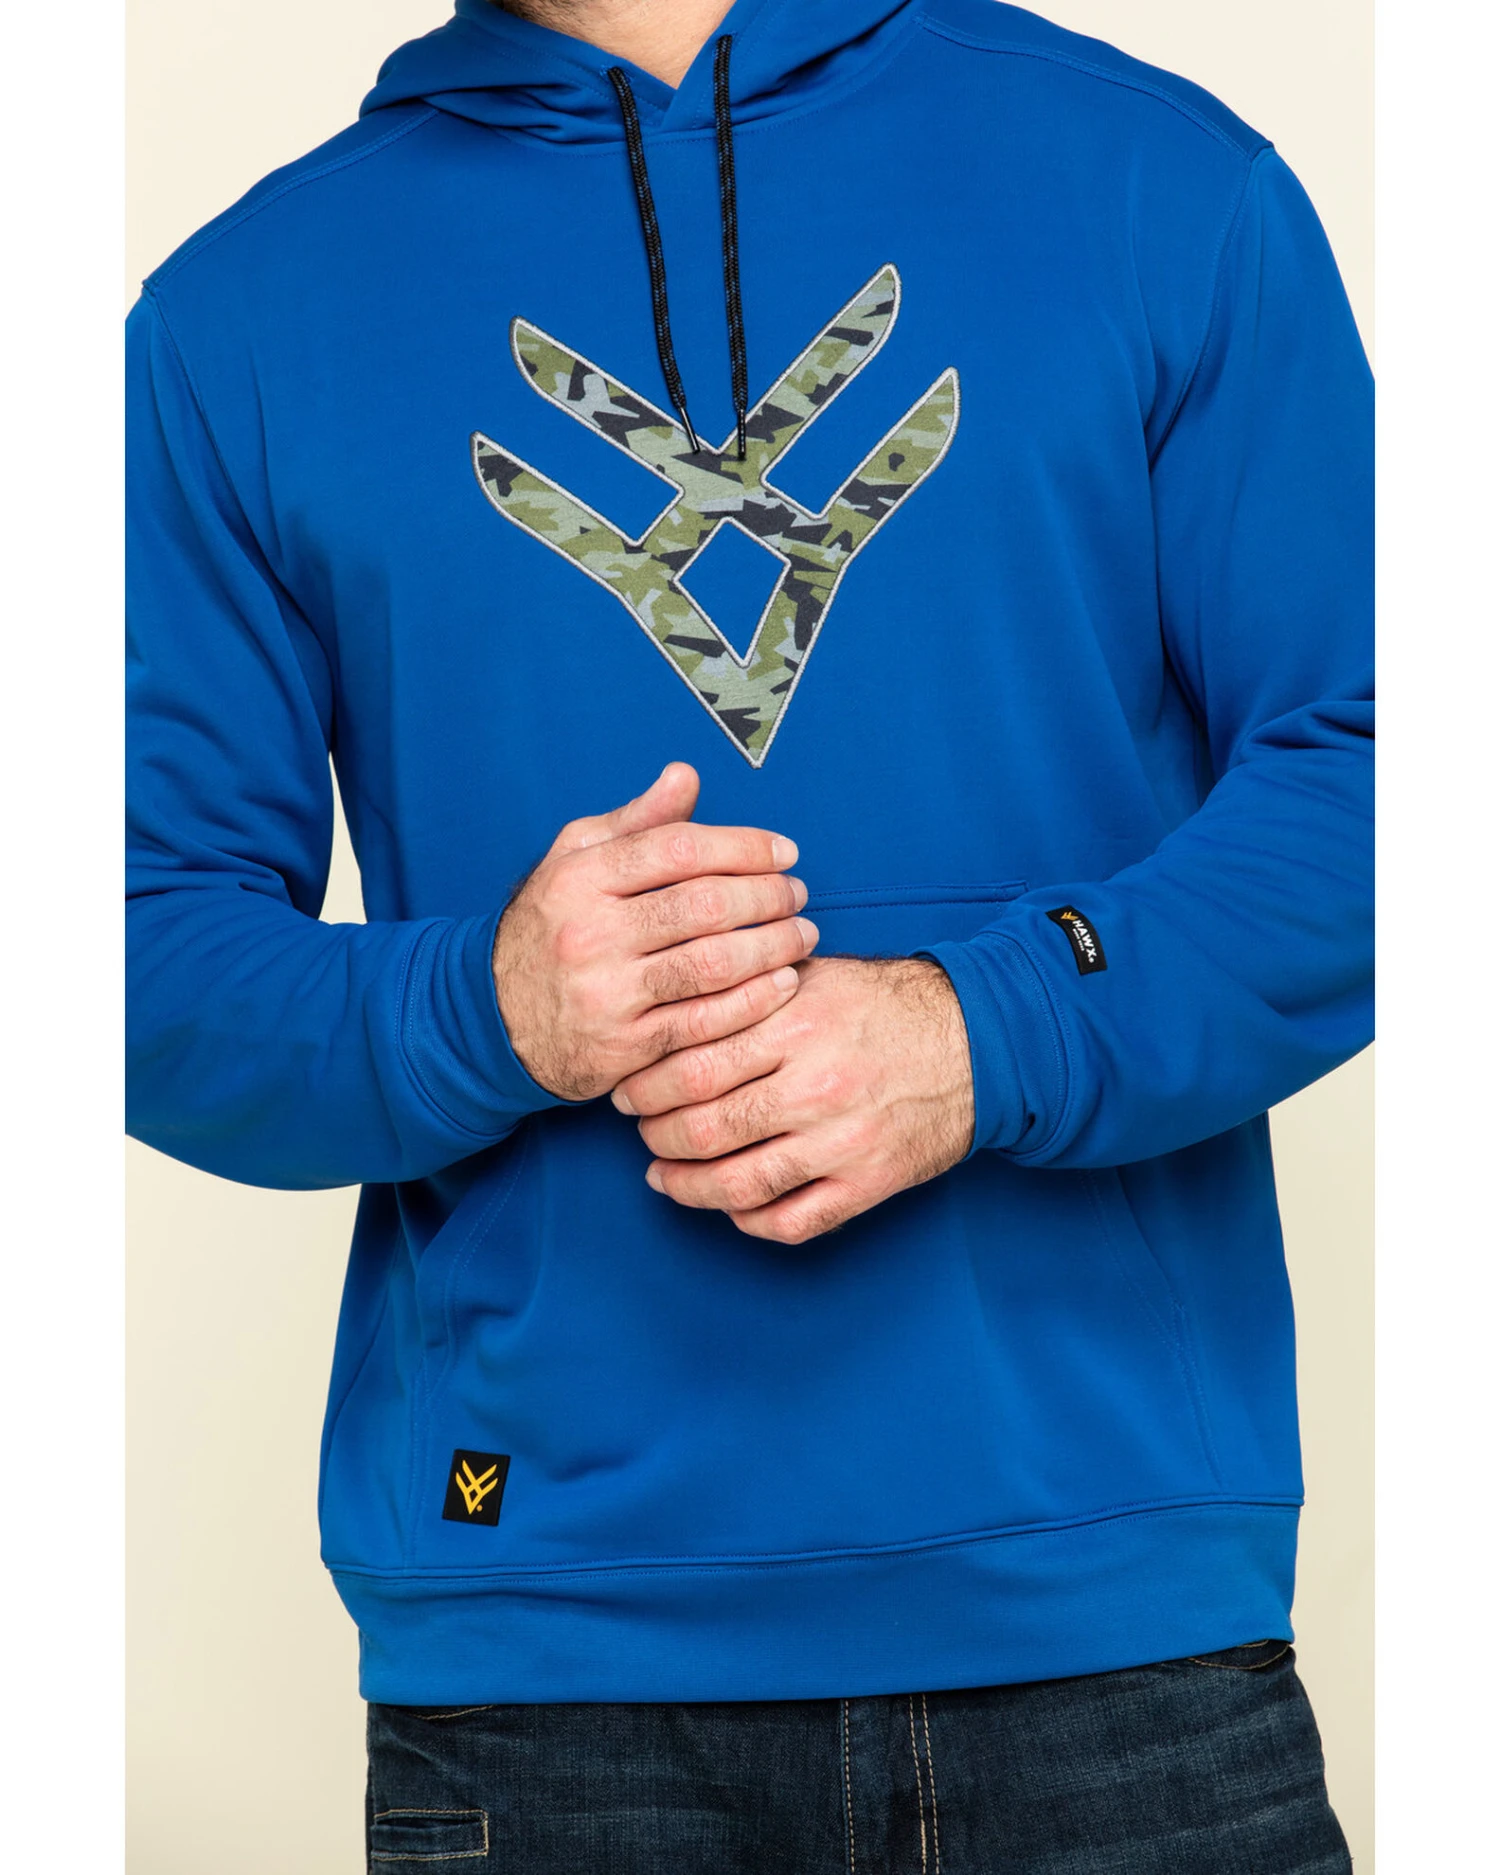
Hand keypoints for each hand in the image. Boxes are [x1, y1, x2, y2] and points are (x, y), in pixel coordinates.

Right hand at [493, 763, 817, 1100]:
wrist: (495, 1020)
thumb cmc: (551, 928)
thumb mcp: (575, 862)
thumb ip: (635, 822)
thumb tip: (686, 776)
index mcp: (579, 879)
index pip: (679, 848)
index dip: (744, 847)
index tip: (785, 852)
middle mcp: (589, 934)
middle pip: (704, 905)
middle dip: (768, 897)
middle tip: (799, 894)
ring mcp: (606, 994)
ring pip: (712, 964)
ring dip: (772, 948)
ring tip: (802, 935)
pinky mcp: (623, 1047)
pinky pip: (705, 1022)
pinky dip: (754, 1002)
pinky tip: (782, 983)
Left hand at [612, 955, 974, 1243]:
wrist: (978, 1042)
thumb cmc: (885, 1005)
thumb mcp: (816, 974)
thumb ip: (748, 987)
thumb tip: (668, 1003)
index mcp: (797, 1023)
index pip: (691, 1063)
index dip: (645, 1083)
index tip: (627, 1086)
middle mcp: (817, 1085)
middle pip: (703, 1127)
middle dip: (655, 1135)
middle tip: (639, 1130)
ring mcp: (843, 1141)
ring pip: (738, 1183)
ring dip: (687, 1186)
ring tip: (665, 1175)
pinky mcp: (870, 1183)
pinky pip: (792, 1222)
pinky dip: (748, 1221)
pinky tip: (728, 1205)